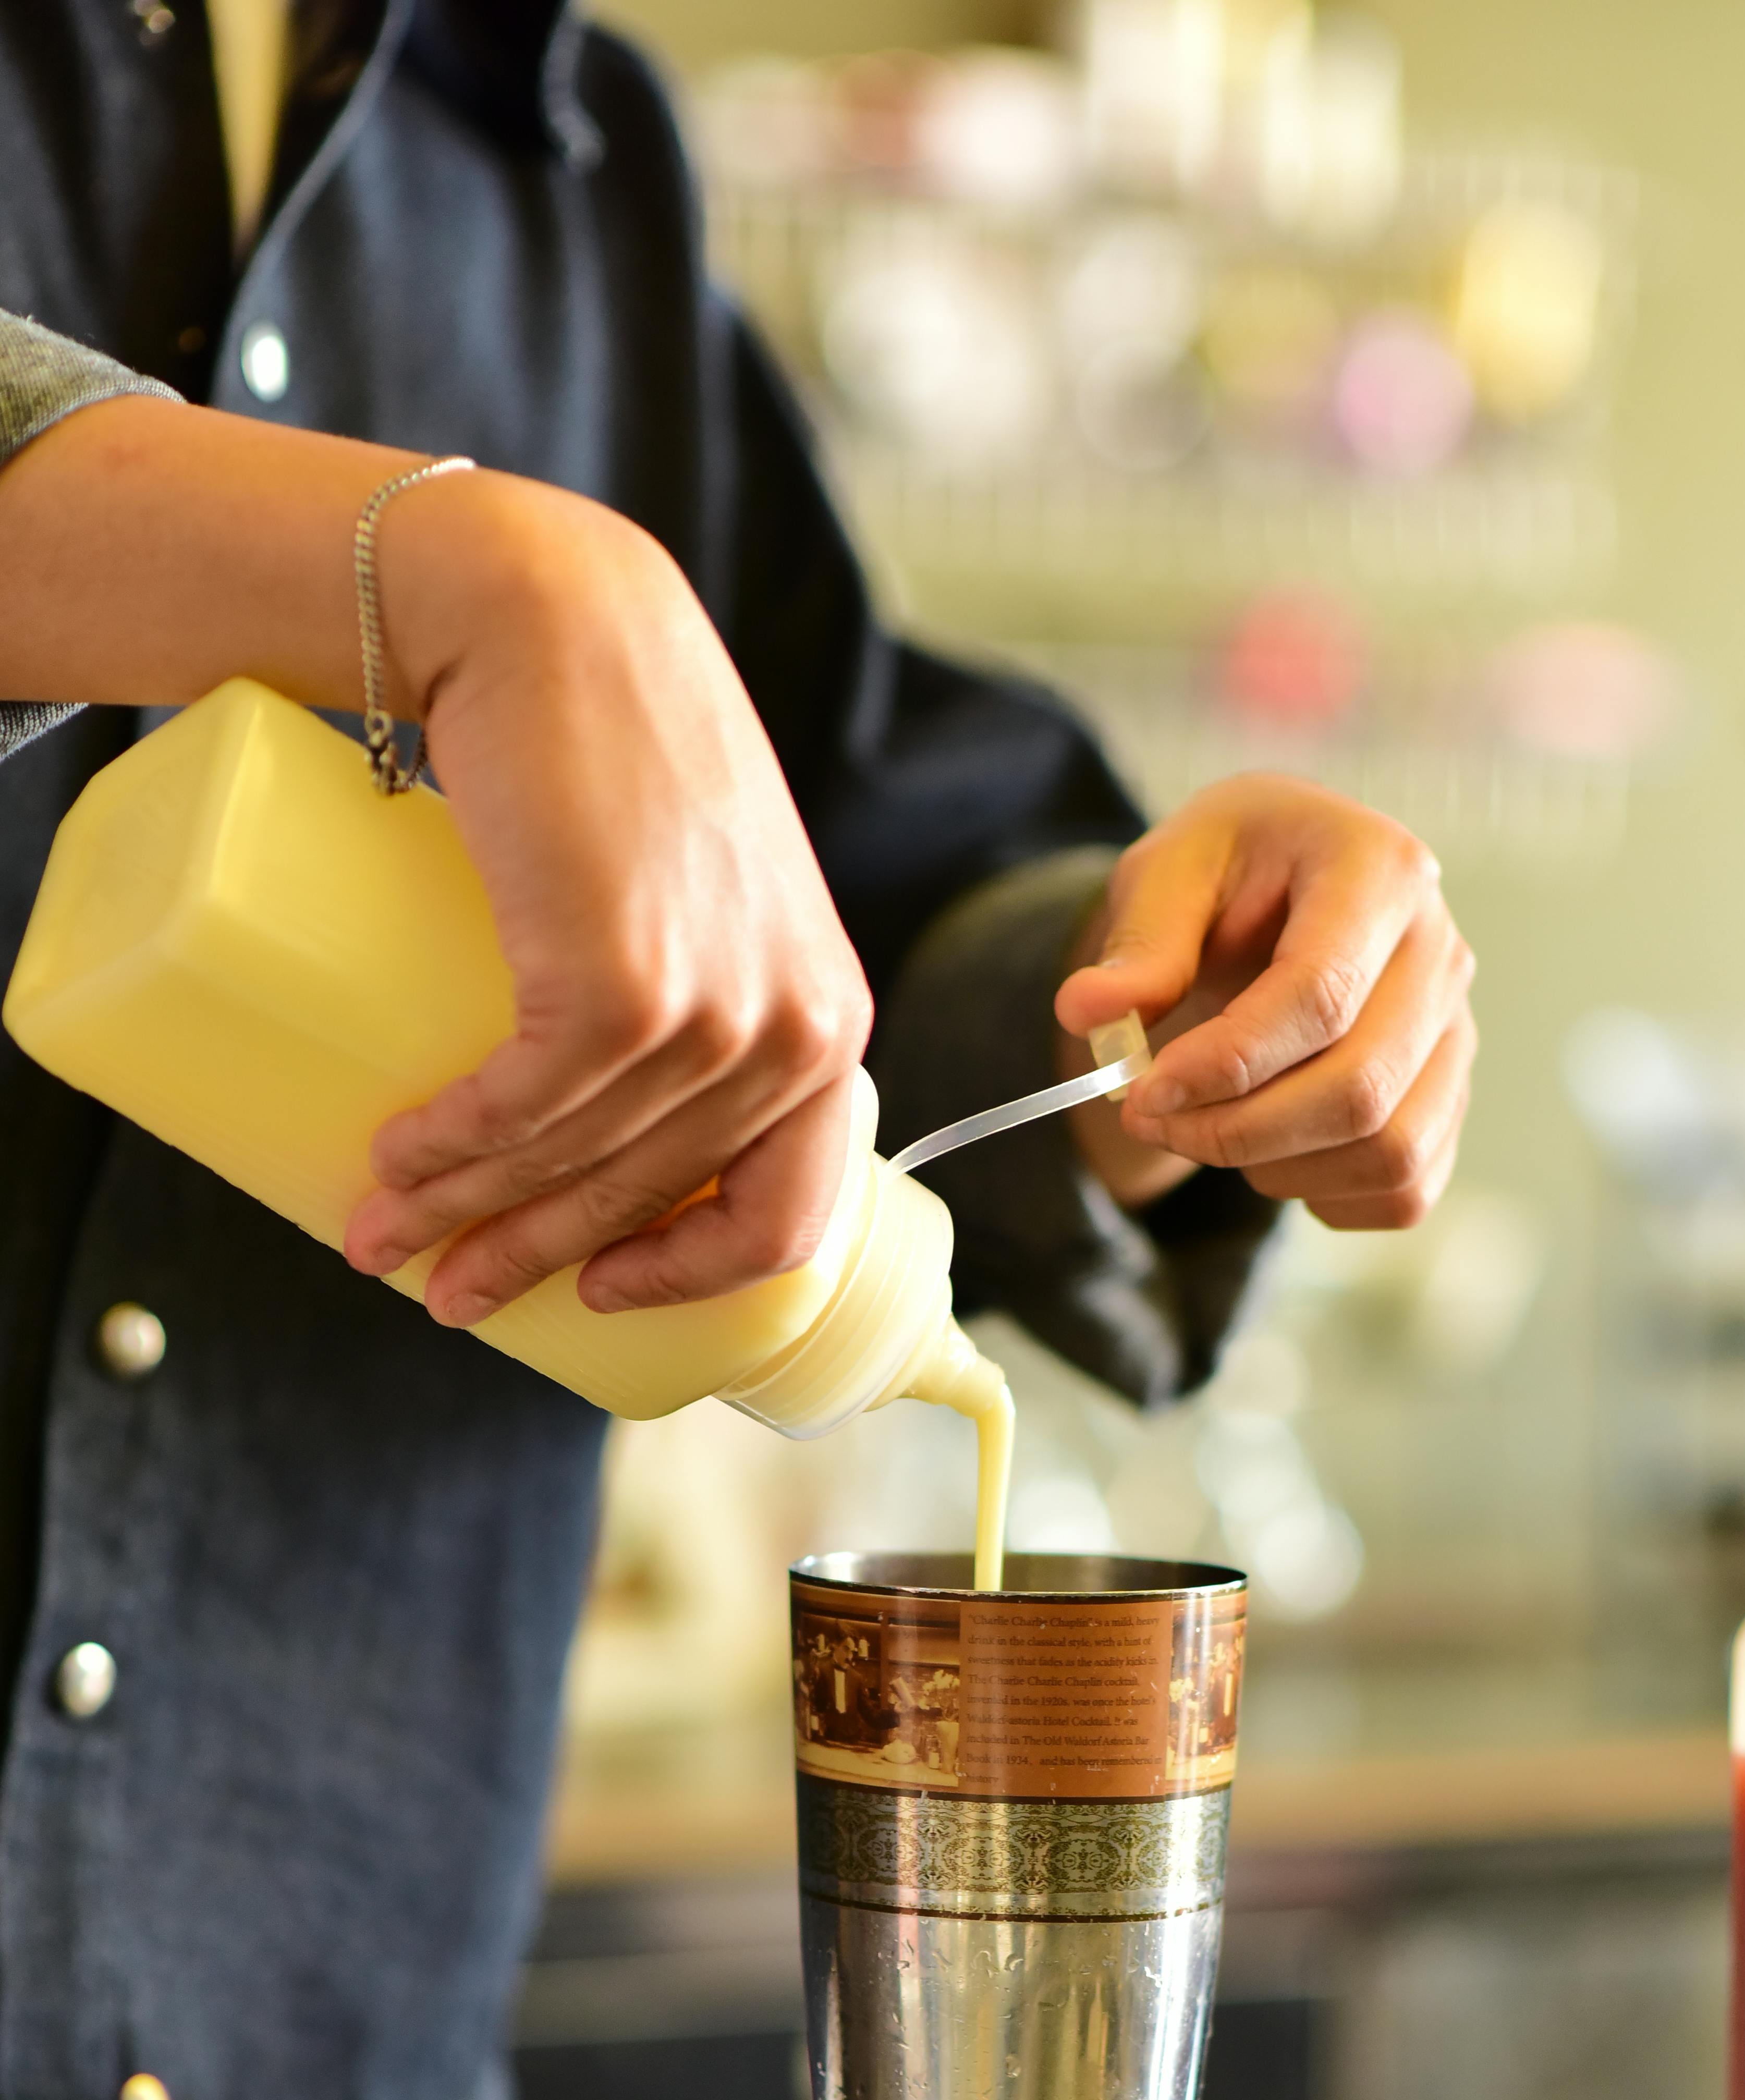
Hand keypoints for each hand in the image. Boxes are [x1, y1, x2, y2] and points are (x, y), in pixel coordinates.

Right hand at [0, 404, 873, 1322]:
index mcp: (830, 1028)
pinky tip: (398, 1161)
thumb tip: (619, 1138)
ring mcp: (716, 1011)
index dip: (684, 1280)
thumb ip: (709, 1009)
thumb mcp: (712, 908)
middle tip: (447, 1293)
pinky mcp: (622, 984)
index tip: (597, 1296)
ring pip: (575, 1165)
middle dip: (533, 1265)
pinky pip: (527, 1110)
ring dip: (464, 1213)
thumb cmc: (623, 770)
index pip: (784, 1219)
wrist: (559, 626)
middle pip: (656, 1207)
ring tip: (381, 1233)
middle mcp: (796, 1032)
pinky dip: (452, 1149)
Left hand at [1056, 775, 1474, 1227]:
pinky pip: (1405, 1188)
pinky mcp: (1448, 1094)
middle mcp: (1440, 950)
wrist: (1284, 887)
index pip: (1320, 995)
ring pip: (1388, 1151)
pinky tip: (1267, 1154)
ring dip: (1278, 1169)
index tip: (1143, 1090)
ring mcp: (1454, 1029)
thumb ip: (1139, 942)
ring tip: (1209, 1129)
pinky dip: (1325, 1197)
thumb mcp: (1170, 871)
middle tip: (1151, 1119)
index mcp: (1379, 871)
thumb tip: (1087, 1012)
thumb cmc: (1230, 871)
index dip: (1226, 1063)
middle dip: (1238, 1130)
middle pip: (1359, 1090)